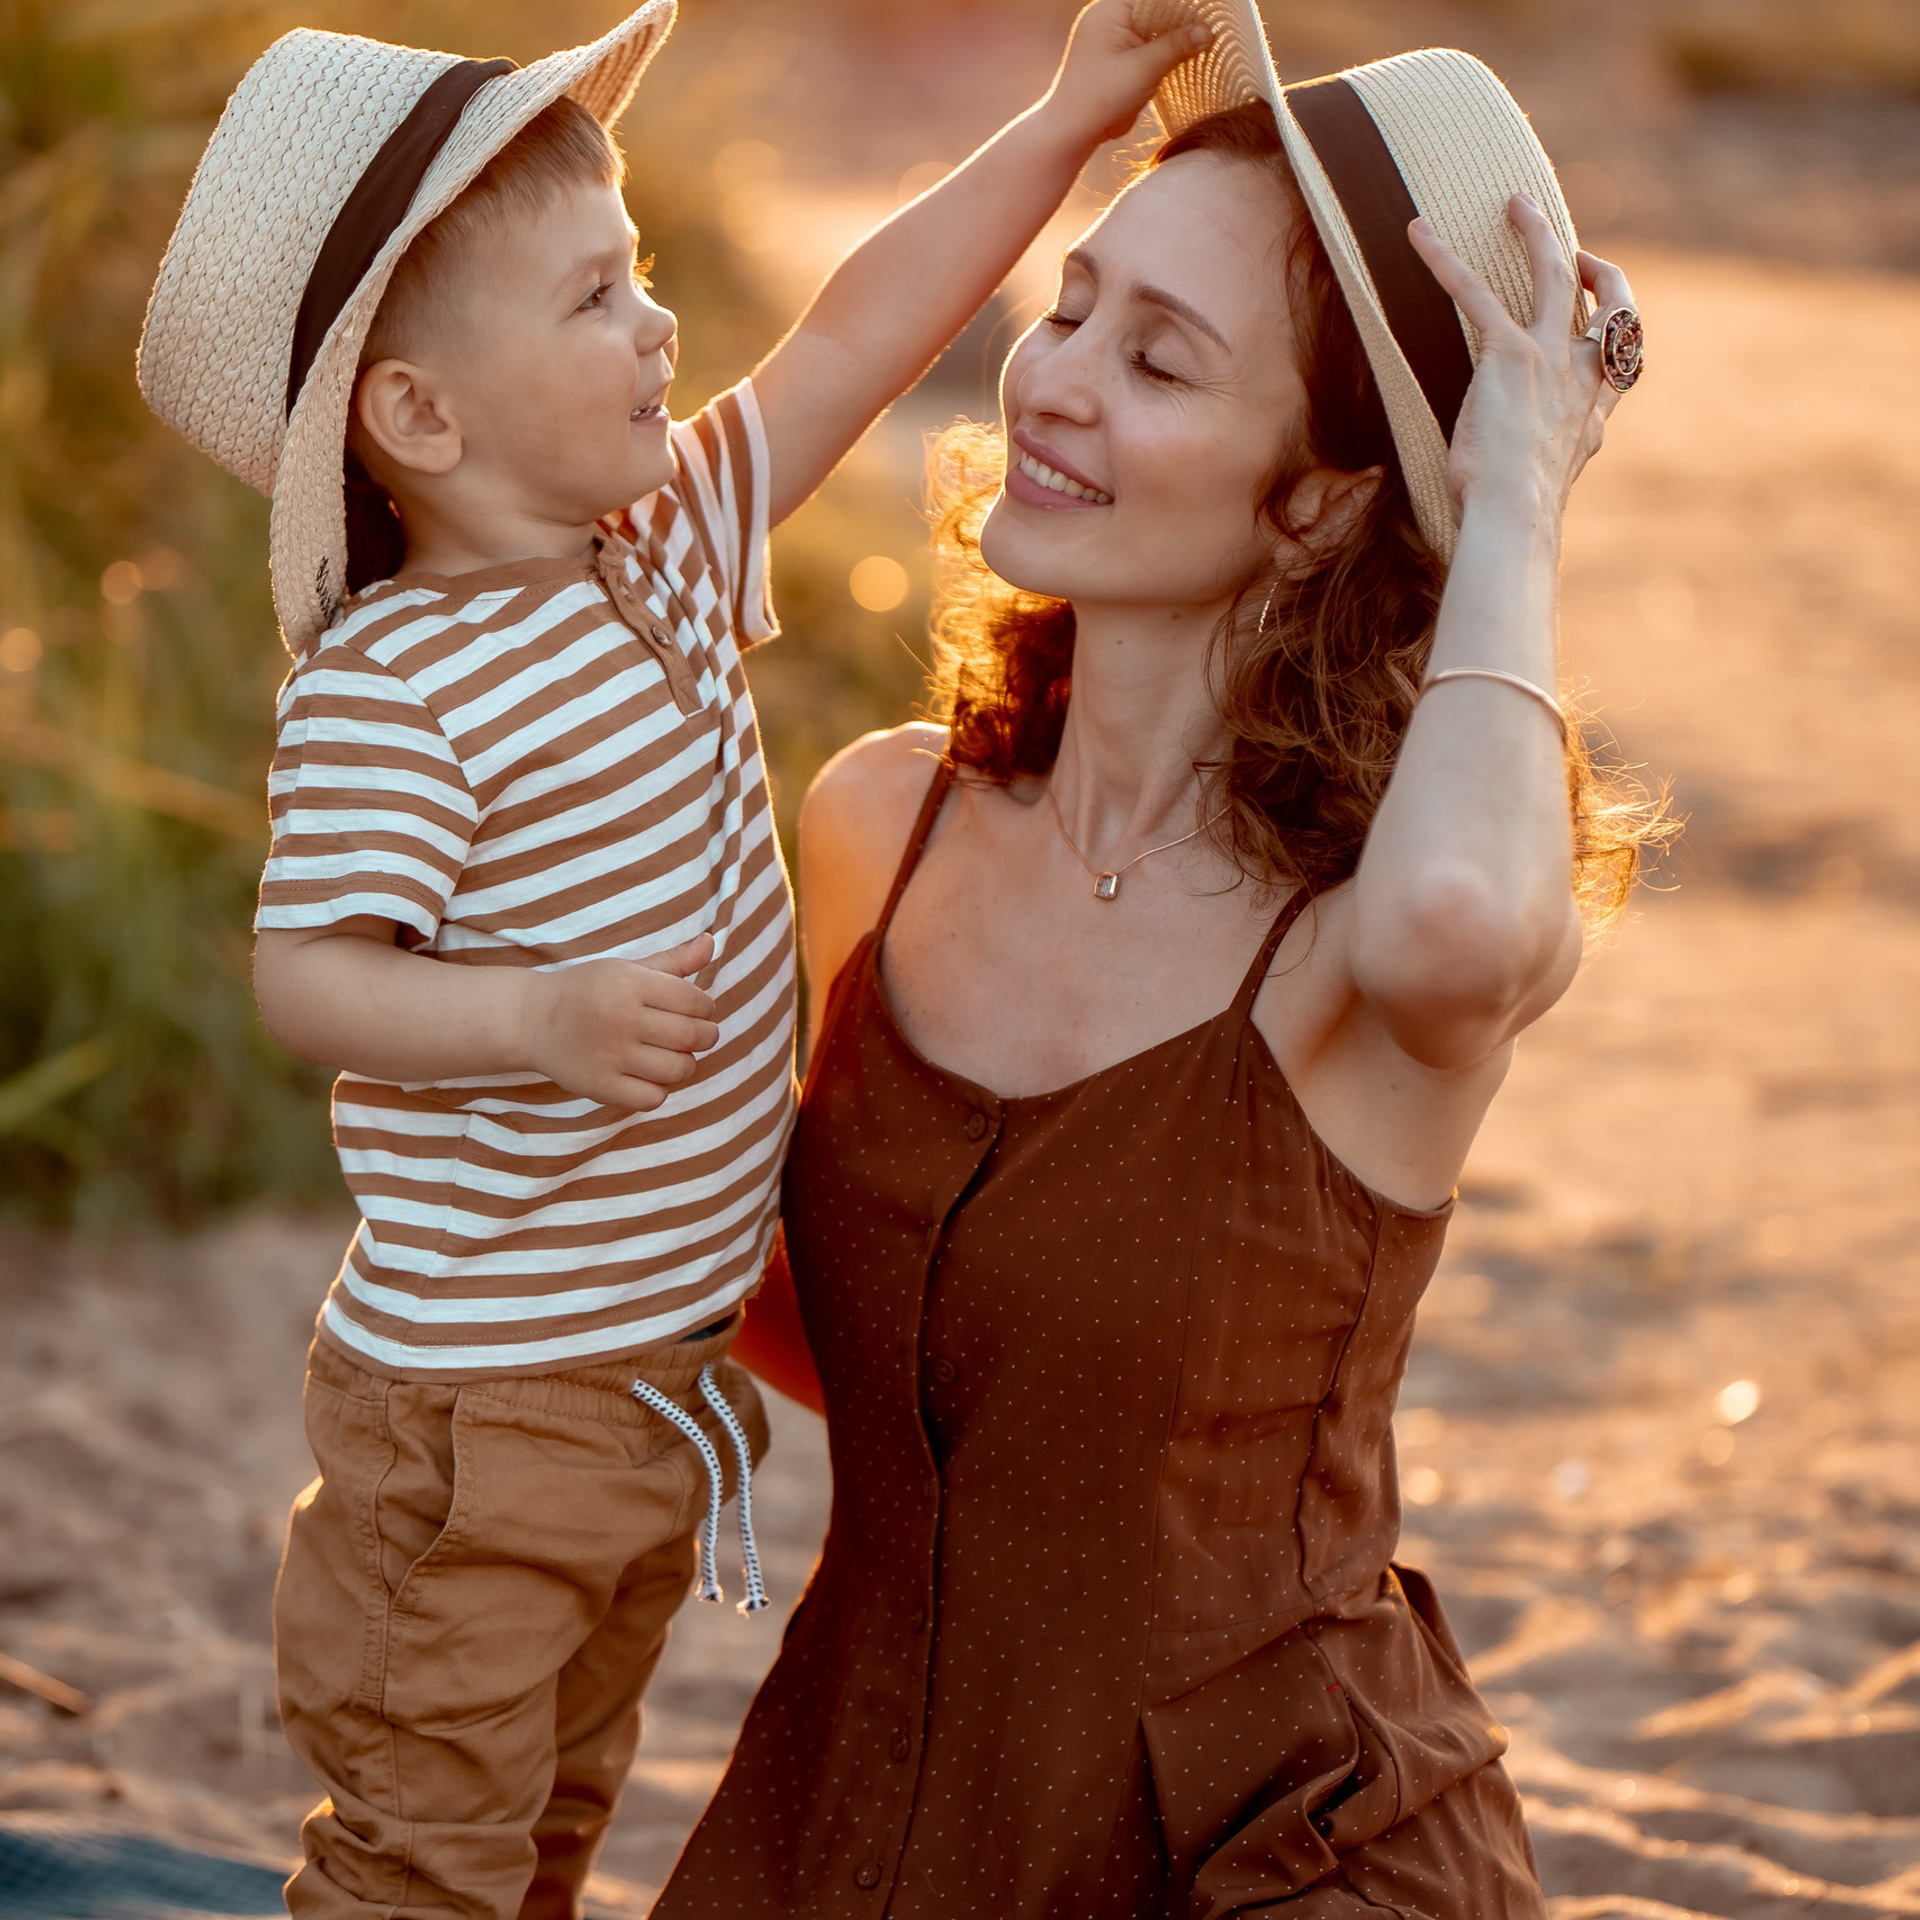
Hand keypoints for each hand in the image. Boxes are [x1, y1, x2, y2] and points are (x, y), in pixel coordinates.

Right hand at [520, 933, 719, 1110]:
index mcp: (630, 984)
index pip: (695, 1001)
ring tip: (673, 1055)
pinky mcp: (600, 1086)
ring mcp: (610, 1055)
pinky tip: (650, 1075)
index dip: (706, 1008)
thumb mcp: (626, 969)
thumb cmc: (588, 991)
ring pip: (679, 1070)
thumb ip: (673, 961)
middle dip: (705, 1036)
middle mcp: (621, 1019)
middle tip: (694, 1035)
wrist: (532, 1020)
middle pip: (692, 1036)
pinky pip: (653, 1098)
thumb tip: (710, 941)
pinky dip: (660, 1090)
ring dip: (686, 1064)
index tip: (697, 1011)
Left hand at [1041, 0, 1210, 149]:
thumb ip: (1177, 46)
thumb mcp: (1144, 69)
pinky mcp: (1120, 58)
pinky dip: (1165, 49)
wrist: (1073, 131)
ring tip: (1202, 39)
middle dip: (1181, 16)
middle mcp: (1109, 18)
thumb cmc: (1100, 98)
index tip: (1204, 10)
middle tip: (1208, 25)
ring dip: (1175, 34)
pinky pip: (1147, 45)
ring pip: (1153, 27)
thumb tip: (1208, 31)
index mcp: (1109, 10)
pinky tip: (1185, 55)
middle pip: (1154, 8)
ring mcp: (1114, 38)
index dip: (1180, 3)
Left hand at [1408, 196, 1637, 522]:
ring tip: (1516, 202)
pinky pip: (1475, 292)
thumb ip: (1546, 462)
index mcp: (1595, 408)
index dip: (1616, 321)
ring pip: (1553, 273)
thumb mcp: (1546, 483)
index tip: (1600, 304)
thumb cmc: (1520, 513)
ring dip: (1536, 231)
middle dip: (1589, 263)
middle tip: (1568, 243)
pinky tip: (1419, 236)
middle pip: (1606, 297)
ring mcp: (1551, 357)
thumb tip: (1530, 480)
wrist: (1516, 515)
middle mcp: (1584, 373)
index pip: (1621, 352)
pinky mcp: (1510, 354)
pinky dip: (1443, 260)